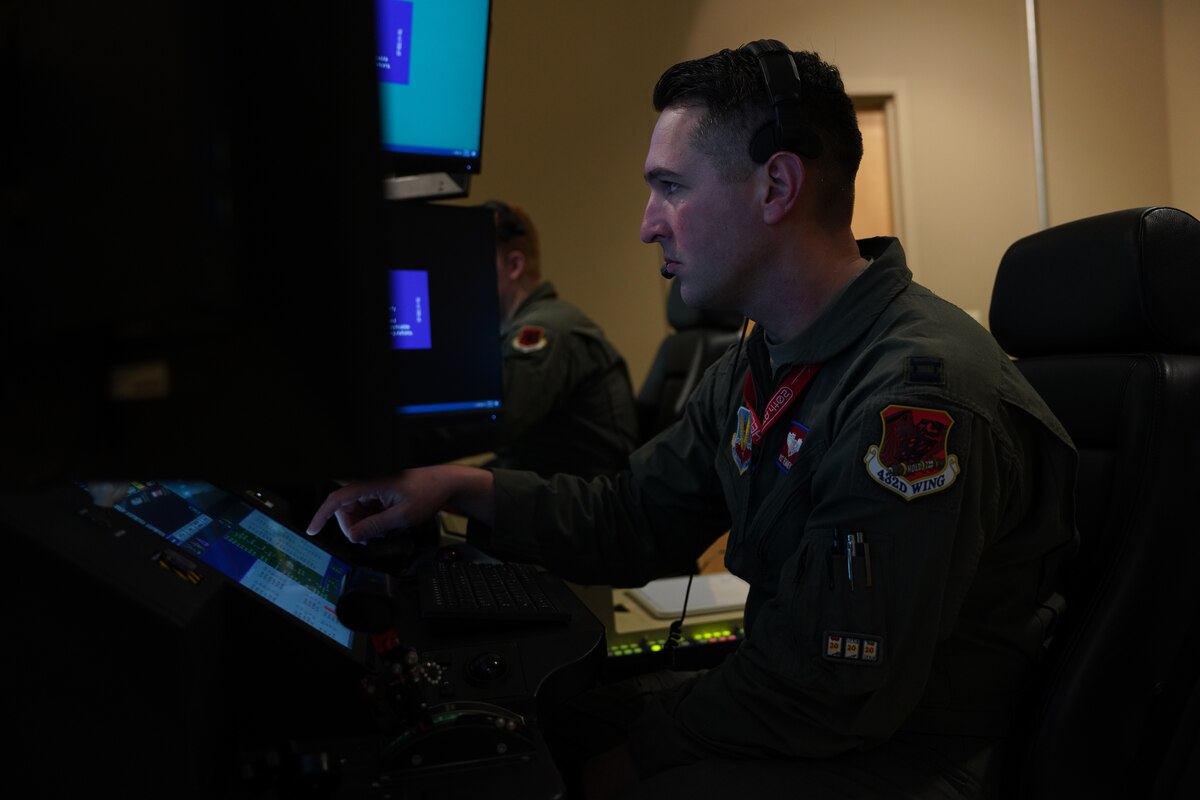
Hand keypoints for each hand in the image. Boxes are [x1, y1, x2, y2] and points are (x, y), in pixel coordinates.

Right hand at [305, 465, 494, 543]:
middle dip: (352, 527)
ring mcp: (375, 489)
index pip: (337, 499)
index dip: (321, 515)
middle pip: (345, 509)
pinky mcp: (381, 494)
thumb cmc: (428, 492)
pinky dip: (372, 521)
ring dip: (363, 525)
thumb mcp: (402, 516)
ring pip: (357, 512)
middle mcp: (370, 484)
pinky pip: (368, 510)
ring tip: (381, 532)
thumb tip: (353, 536)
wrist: (446, 484)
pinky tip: (385, 527)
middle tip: (366, 540)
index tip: (313, 530)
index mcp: (371, 484)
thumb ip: (376, 526)